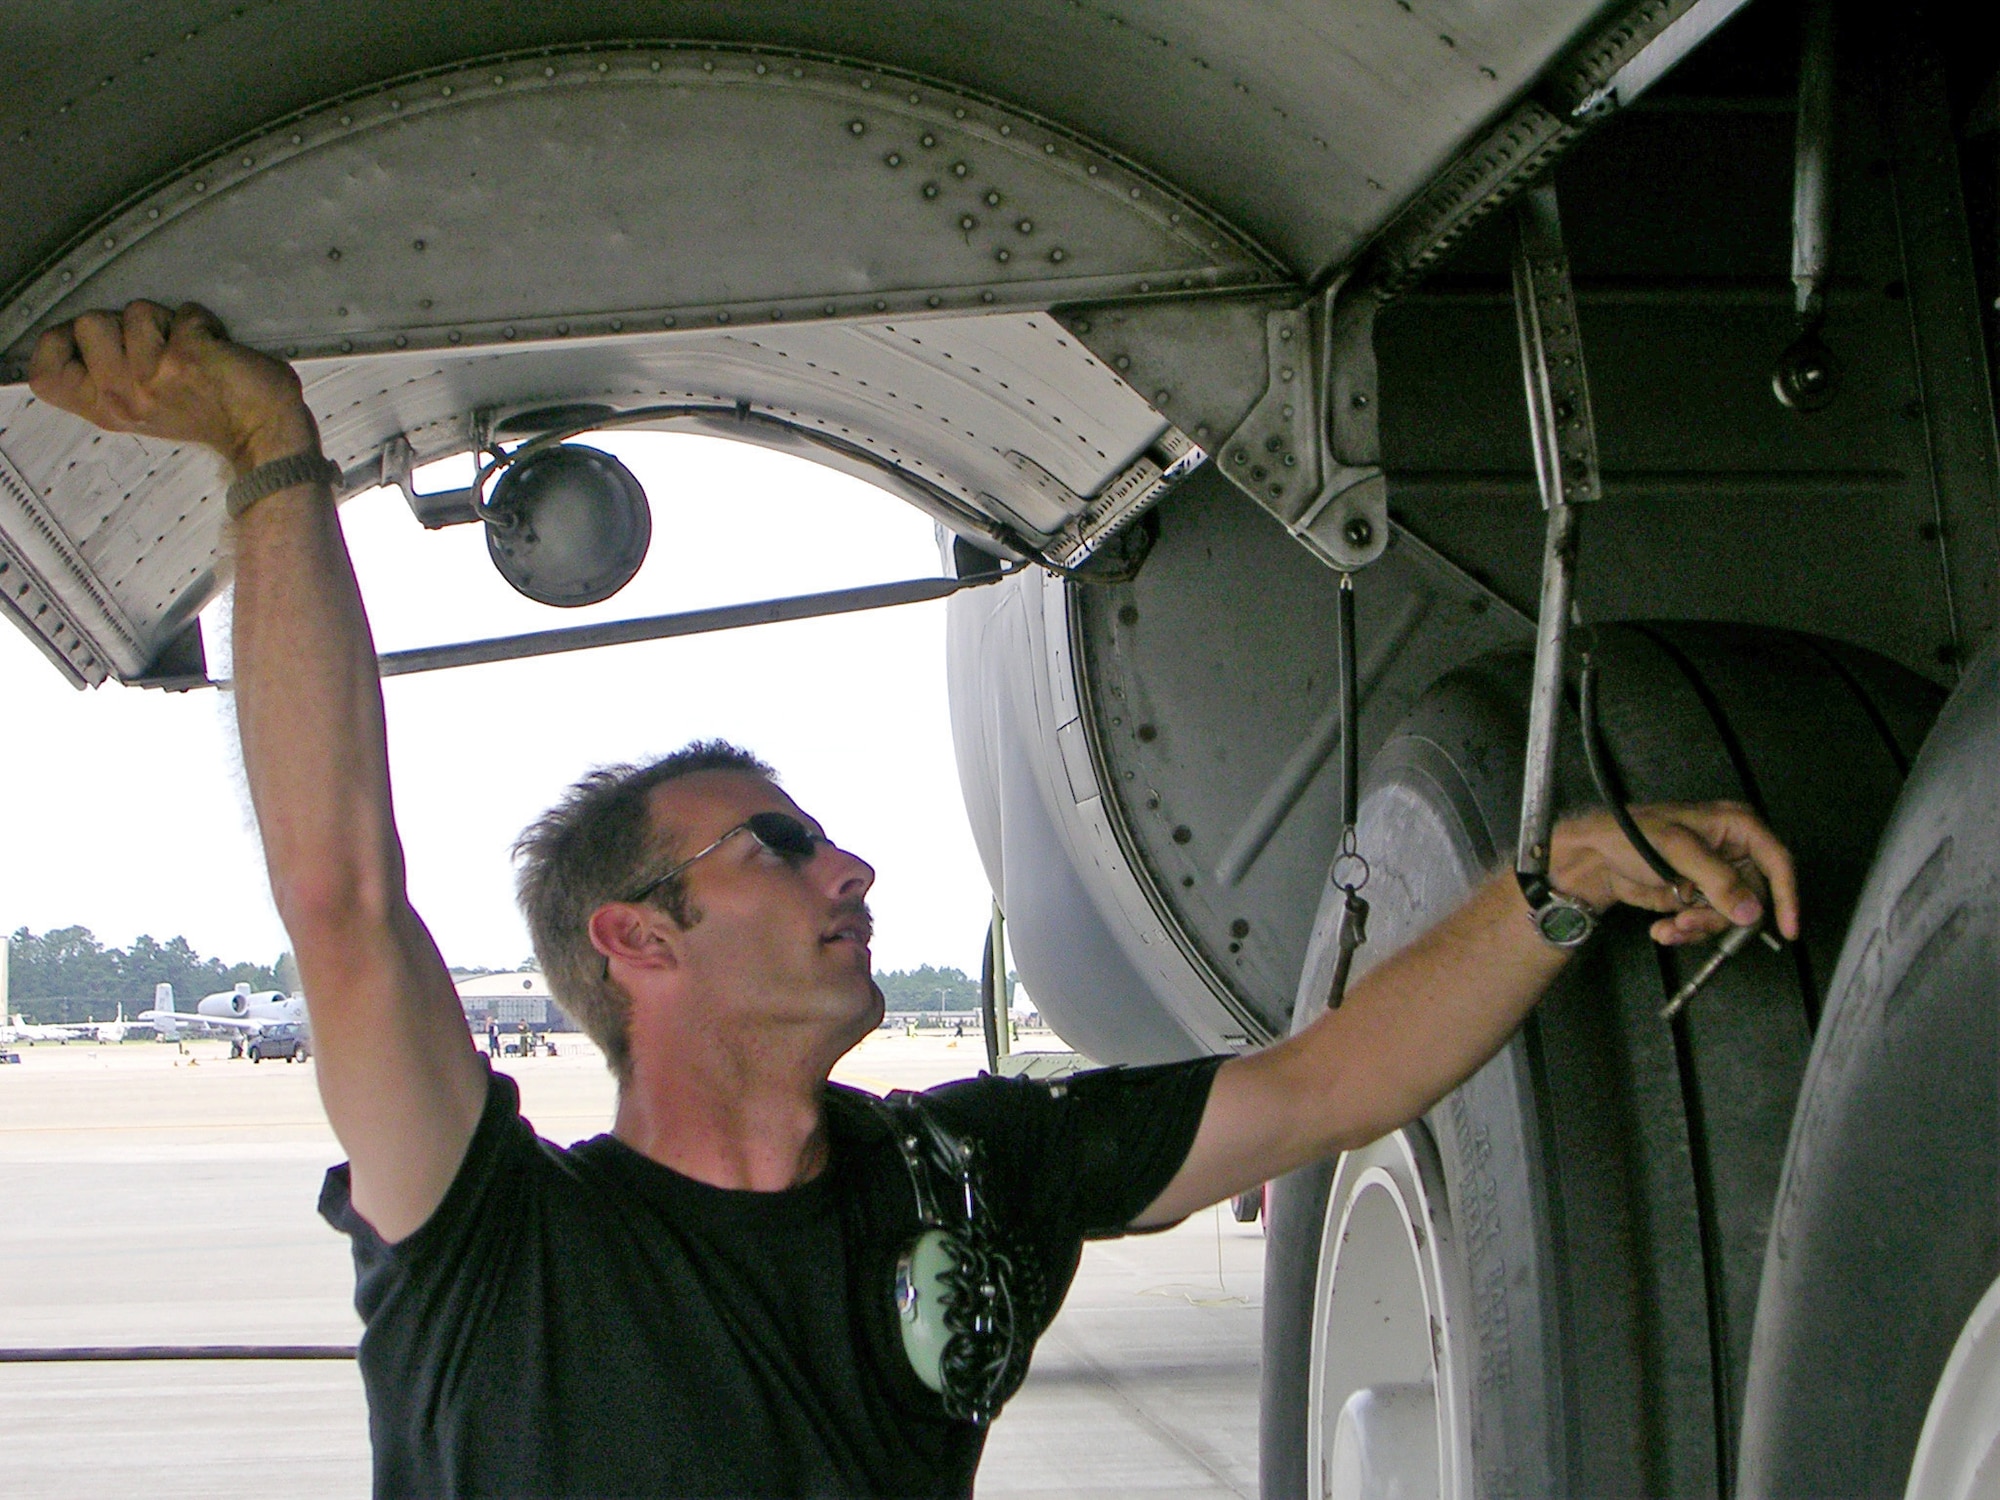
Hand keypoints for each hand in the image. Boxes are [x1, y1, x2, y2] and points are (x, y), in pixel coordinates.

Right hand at [26, 300, 319, 474]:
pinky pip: (186, 313)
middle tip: (158, 351)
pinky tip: (216, 350)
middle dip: (124, 324)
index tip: (95, 346)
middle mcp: (123, 395)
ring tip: (189, 352)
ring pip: (137, 310)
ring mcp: (156, 375)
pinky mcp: (192, 355)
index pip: (44, 374)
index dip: (60, 344)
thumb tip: (79, 335)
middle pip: (88, 321)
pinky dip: (205, 323)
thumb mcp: (138, 411)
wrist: (262, 435)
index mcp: (104, 409)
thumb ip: (105, 380)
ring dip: (167, 323)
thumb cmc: (205, 416)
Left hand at [1548, 801, 1800, 945]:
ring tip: (1671, 926)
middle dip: (1721, 916)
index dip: (1787, 896)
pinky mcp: (1698, 898)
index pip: (1777, 862)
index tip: (1789, 928)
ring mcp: (1716, 878)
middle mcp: (1733, 852)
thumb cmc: (1633, 834)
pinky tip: (1664, 930)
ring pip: (1731, 916)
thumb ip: (1717, 880)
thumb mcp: (1678, 850)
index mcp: (1737, 827)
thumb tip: (1751, 911)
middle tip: (1689, 920)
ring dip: (1701, 928)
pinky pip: (1708, 924)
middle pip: (1752, 898)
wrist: (1596, 857)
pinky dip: (1688, 932)